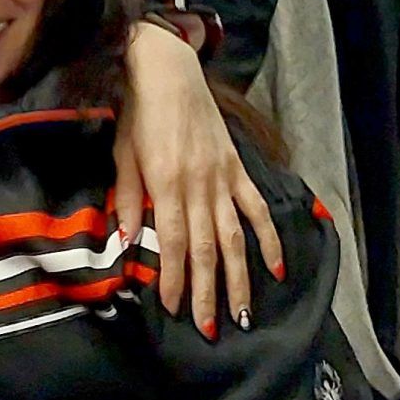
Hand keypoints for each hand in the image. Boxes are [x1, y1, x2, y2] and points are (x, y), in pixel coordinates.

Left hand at [114, 21, 283, 338]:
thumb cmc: (138, 113)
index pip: (175, 243)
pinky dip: (269, 238)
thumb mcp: (123, 153)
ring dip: (240, 277)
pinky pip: (257, 208)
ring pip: (235, 238)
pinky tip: (276, 267)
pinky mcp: (238, 169)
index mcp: (167, 184)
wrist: (169, 72)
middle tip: (209, 327)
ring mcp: (223, 179)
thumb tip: (129, 240)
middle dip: (208, 291)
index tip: (174, 308)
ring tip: (242, 312)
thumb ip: (129, 197)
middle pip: (208, 249)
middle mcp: (200, 186)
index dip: (176, 278)